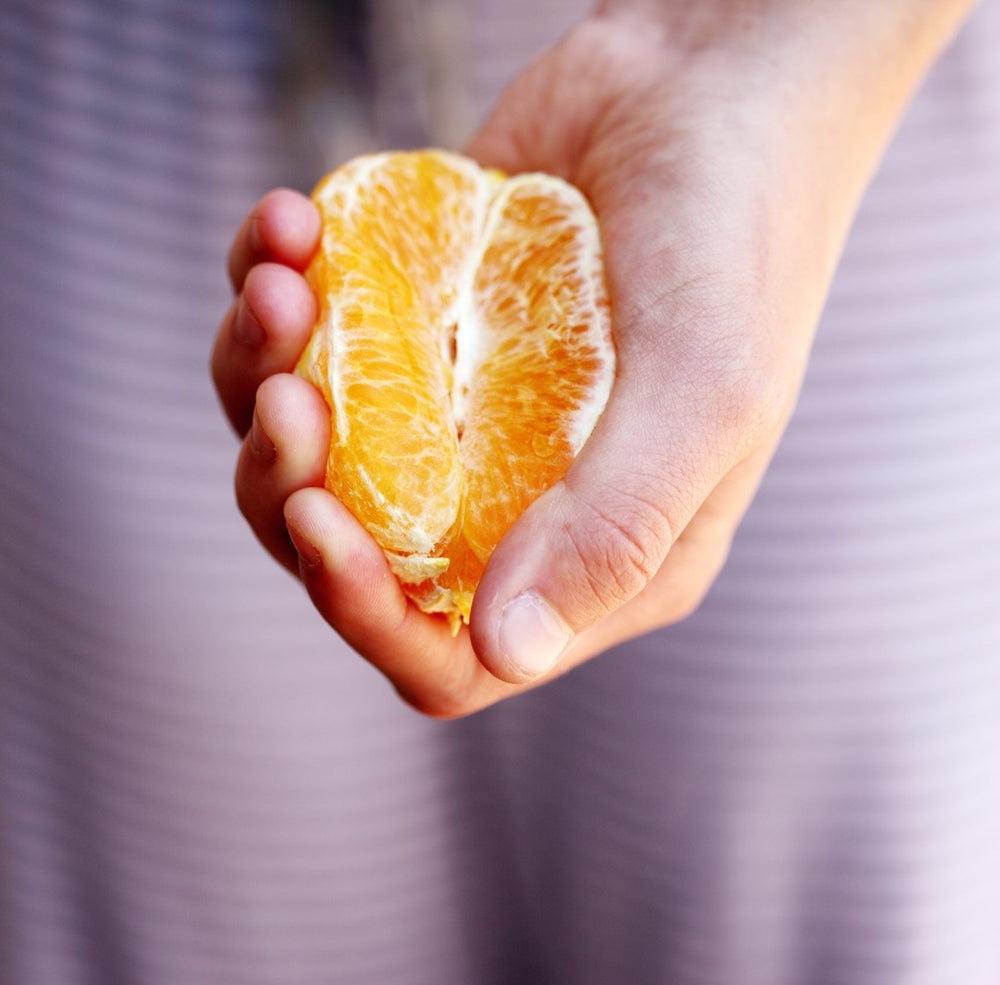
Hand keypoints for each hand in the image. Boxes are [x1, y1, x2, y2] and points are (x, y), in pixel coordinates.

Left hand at [212, 0, 969, 715]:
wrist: (707, 89)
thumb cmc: (737, 244)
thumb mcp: (707, 397)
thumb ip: (615, 530)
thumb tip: (508, 651)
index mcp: (596, 561)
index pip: (454, 656)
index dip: (368, 613)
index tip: (318, 516)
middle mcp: (515, 506)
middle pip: (358, 559)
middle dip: (291, 489)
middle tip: (290, 387)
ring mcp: (456, 419)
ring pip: (309, 457)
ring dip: (260, 378)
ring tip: (287, 282)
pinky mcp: (414, 334)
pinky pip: (303, 349)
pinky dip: (267, 294)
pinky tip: (293, 225)